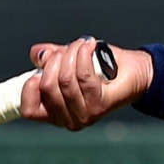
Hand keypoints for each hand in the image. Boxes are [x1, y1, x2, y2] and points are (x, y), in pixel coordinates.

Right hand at [22, 37, 146, 129]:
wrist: (134, 70)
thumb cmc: (101, 67)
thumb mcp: (68, 60)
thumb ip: (49, 59)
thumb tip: (37, 55)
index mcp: (55, 113)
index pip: (28, 109)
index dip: (29, 86)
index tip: (40, 69)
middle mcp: (69, 119)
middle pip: (47, 86)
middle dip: (55, 59)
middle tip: (69, 49)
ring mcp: (85, 115)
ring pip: (65, 79)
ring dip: (71, 54)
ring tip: (82, 44)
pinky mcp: (101, 105)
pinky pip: (84, 76)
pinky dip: (84, 55)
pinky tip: (90, 46)